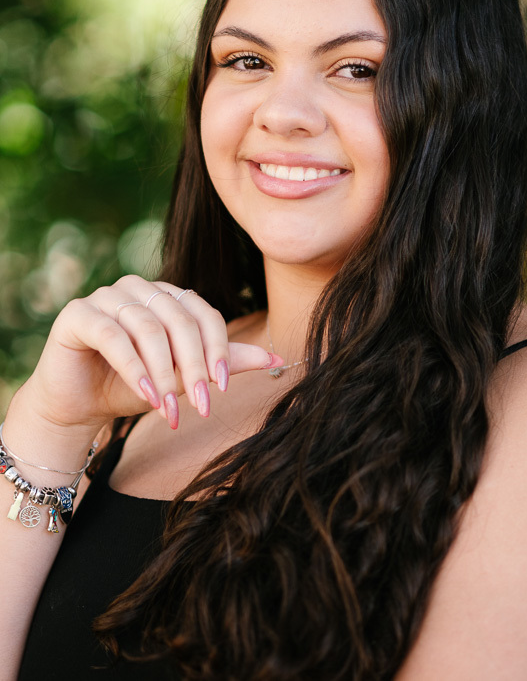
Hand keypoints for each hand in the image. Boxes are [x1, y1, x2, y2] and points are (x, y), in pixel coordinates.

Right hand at [22, 276, 281, 431]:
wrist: (79, 405)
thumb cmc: (134, 386)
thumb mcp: (184, 377)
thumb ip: (224, 363)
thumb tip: (279, 358)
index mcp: (168, 296)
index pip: (204, 313)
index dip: (218, 348)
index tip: (221, 388)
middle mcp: (139, 288)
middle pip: (180, 320)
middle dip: (194, 366)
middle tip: (203, 404)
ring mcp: (106, 296)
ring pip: (148, 327)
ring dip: (164, 372)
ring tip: (171, 409)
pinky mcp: (78, 313)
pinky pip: (112, 335)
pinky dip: (133, 367)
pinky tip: (147, 394)